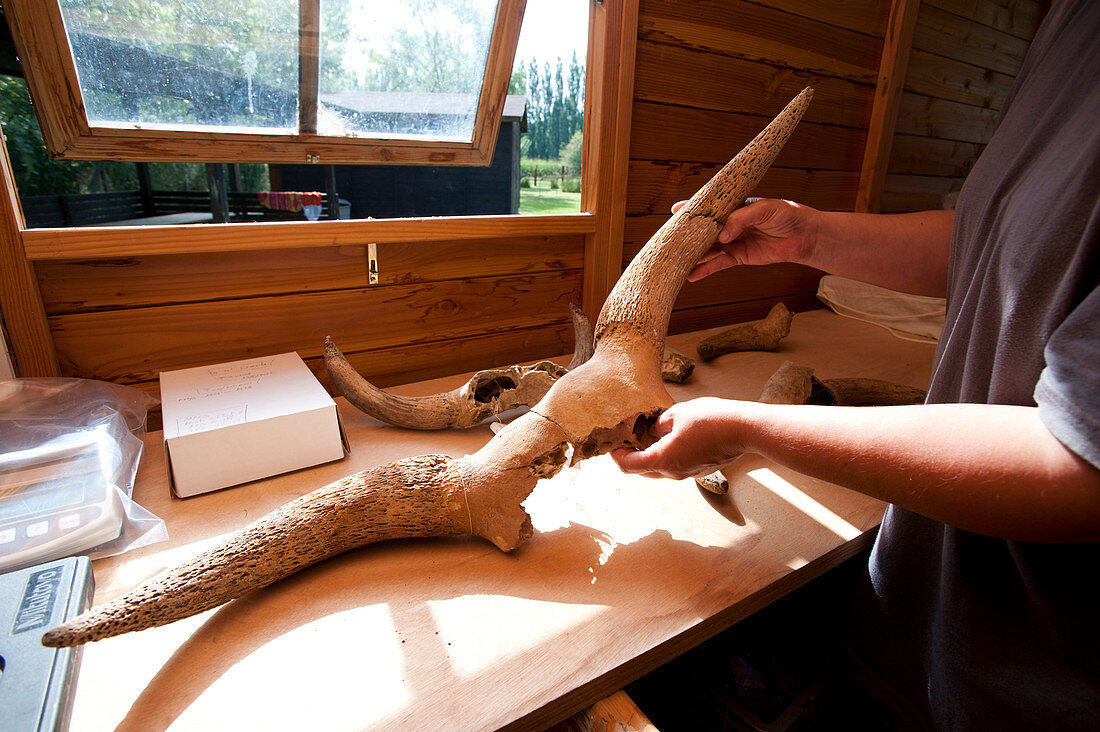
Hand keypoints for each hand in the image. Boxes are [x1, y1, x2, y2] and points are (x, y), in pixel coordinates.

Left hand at [611, 398, 745, 479]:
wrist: (744, 429)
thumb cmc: (711, 419)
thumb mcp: (676, 414)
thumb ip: (657, 424)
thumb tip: (652, 430)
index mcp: (663, 460)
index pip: (628, 466)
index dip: (616, 456)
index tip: (613, 444)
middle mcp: (673, 472)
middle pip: (642, 470)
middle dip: (631, 455)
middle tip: (627, 438)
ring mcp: (687, 473)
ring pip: (659, 468)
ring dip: (650, 454)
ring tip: (647, 434)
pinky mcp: (699, 469)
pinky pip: (675, 465)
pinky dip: (666, 454)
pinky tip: (670, 437)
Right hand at [675, 198, 820, 280]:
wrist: (805, 235)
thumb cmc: (788, 215)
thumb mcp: (764, 209)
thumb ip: (741, 219)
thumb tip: (722, 234)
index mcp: (735, 207)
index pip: (710, 208)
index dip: (692, 209)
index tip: (675, 211)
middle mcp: (731, 224)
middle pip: (705, 231)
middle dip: (688, 235)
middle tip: (670, 241)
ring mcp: (734, 241)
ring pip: (709, 249)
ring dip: (694, 255)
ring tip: (676, 261)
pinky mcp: (740, 257)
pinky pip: (719, 264)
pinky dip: (706, 270)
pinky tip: (692, 275)